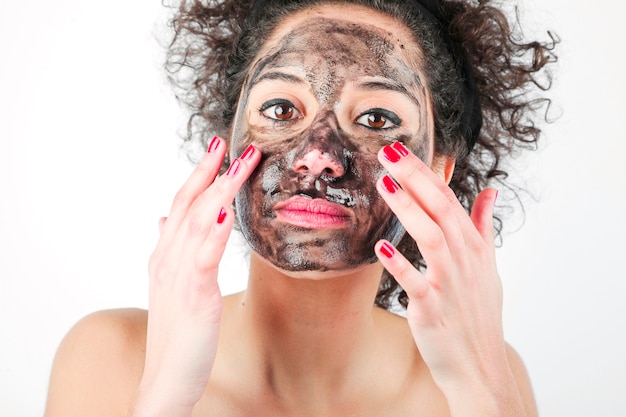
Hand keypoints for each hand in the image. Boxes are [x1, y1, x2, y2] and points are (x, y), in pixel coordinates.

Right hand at [131, 137, 259, 416]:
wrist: (166, 379)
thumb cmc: (176, 333)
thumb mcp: (170, 286)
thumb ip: (170, 251)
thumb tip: (164, 220)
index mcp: (166, 256)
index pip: (183, 205)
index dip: (199, 174)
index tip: (218, 149)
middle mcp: (168, 259)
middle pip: (188, 204)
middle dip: (210, 170)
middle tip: (230, 142)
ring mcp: (178, 276)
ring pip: (197, 222)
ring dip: (218, 189)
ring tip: (239, 163)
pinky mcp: (192, 296)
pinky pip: (203, 259)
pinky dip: (212, 233)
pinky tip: (224, 212)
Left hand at [375, 142, 522, 414]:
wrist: (481, 367)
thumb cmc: (479, 313)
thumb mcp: (488, 267)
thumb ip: (483, 226)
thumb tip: (490, 191)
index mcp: (473, 247)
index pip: (448, 199)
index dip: (425, 172)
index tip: (401, 148)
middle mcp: (464, 260)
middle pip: (441, 209)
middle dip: (415, 178)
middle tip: (388, 150)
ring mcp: (450, 285)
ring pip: (431, 238)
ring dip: (408, 210)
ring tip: (384, 184)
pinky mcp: (433, 310)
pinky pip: (417, 284)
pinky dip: (401, 264)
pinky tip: (381, 246)